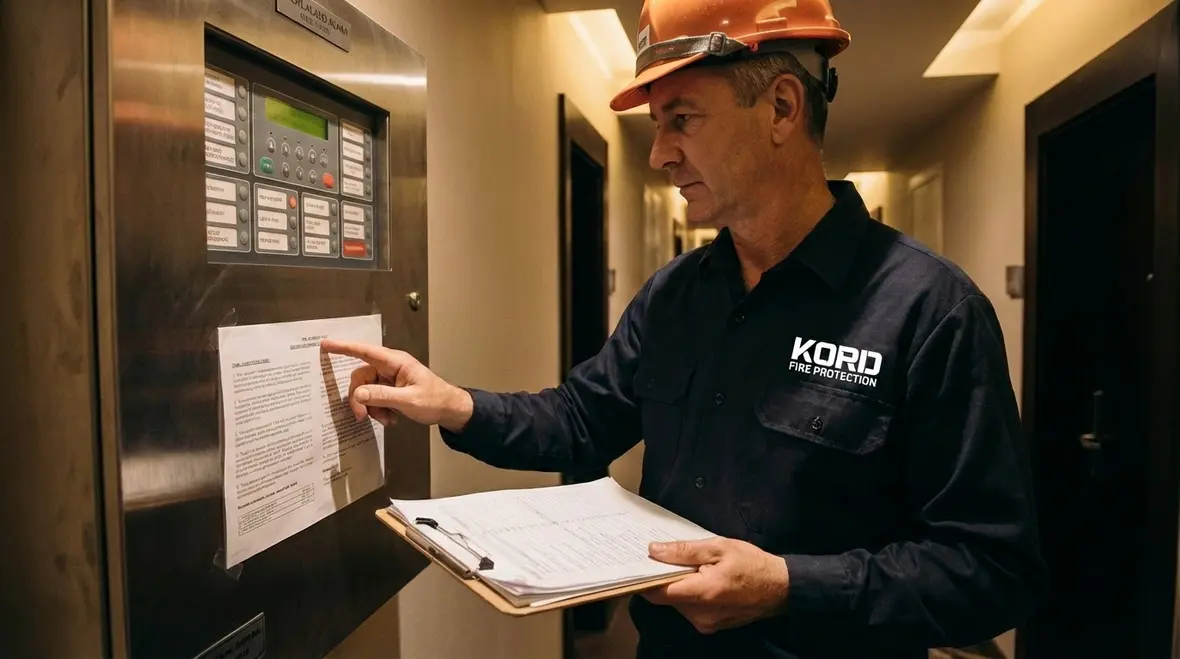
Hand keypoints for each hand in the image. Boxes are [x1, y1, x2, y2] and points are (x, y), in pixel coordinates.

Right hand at [319, 338, 472, 431]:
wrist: (449, 410)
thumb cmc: (434, 401)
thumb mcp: (408, 400)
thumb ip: (382, 396)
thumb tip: (358, 394)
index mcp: (395, 362)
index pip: (365, 351)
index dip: (344, 347)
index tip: (325, 344)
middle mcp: (389, 367)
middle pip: (360, 377)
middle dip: (359, 399)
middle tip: (362, 417)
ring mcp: (389, 379)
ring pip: (365, 391)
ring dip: (371, 408)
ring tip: (386, 420)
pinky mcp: (390, 390)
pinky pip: (373, 398)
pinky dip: (378, 411)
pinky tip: (390, 420)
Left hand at [640, 537, 789, 634]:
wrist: (781, 588)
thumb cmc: (752, 564)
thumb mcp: (719, 547)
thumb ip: (684, 551)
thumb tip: (653, 551)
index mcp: (701, 593)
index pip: (658, 593)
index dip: (645, 579)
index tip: (638, 564)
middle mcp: (700, 615)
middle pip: (667, 598)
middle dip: (664, 579)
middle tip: (668, 558)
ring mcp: (706, 624)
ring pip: (678, 604)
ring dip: (678, 587)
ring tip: (691, 567)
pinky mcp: (712, 626)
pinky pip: (690, 610)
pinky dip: (690, 595)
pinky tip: (701, 580)